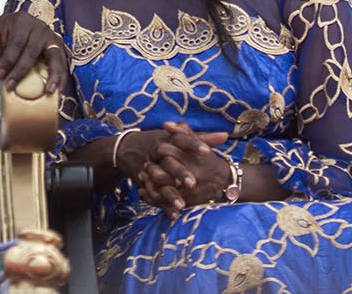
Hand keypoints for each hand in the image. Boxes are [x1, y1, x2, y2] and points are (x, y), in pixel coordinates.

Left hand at [0, 12, 66, 94]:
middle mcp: (40, 27)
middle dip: (21, 71)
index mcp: (22, 21)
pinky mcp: (58, 49)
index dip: (8, 60)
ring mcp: (52, 38)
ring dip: (53, 75)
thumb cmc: (1, 35)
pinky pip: (62, 64)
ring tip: (49, 92)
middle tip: (10, 86)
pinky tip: (57, 91)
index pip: (16, 42)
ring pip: (55, 57)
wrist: (13, 29)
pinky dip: (61, 78)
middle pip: (33, 51)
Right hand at [113, 121, 227, 211]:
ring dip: (169, 193)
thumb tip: (225, 136)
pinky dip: (162, 205)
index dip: (193, 144)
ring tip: (182, 206)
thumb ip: (201, 138)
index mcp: (167, 139)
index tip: (207, 152)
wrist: (126, 148)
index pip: (181, 138)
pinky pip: (151, 194)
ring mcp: (148, 167)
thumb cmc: (159, 141)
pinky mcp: (143, 181)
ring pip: (158, 180)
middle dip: (179, 172)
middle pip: (168, 161)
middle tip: (193, 183)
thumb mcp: (178, 137)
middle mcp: (156, 152)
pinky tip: (173, 215)